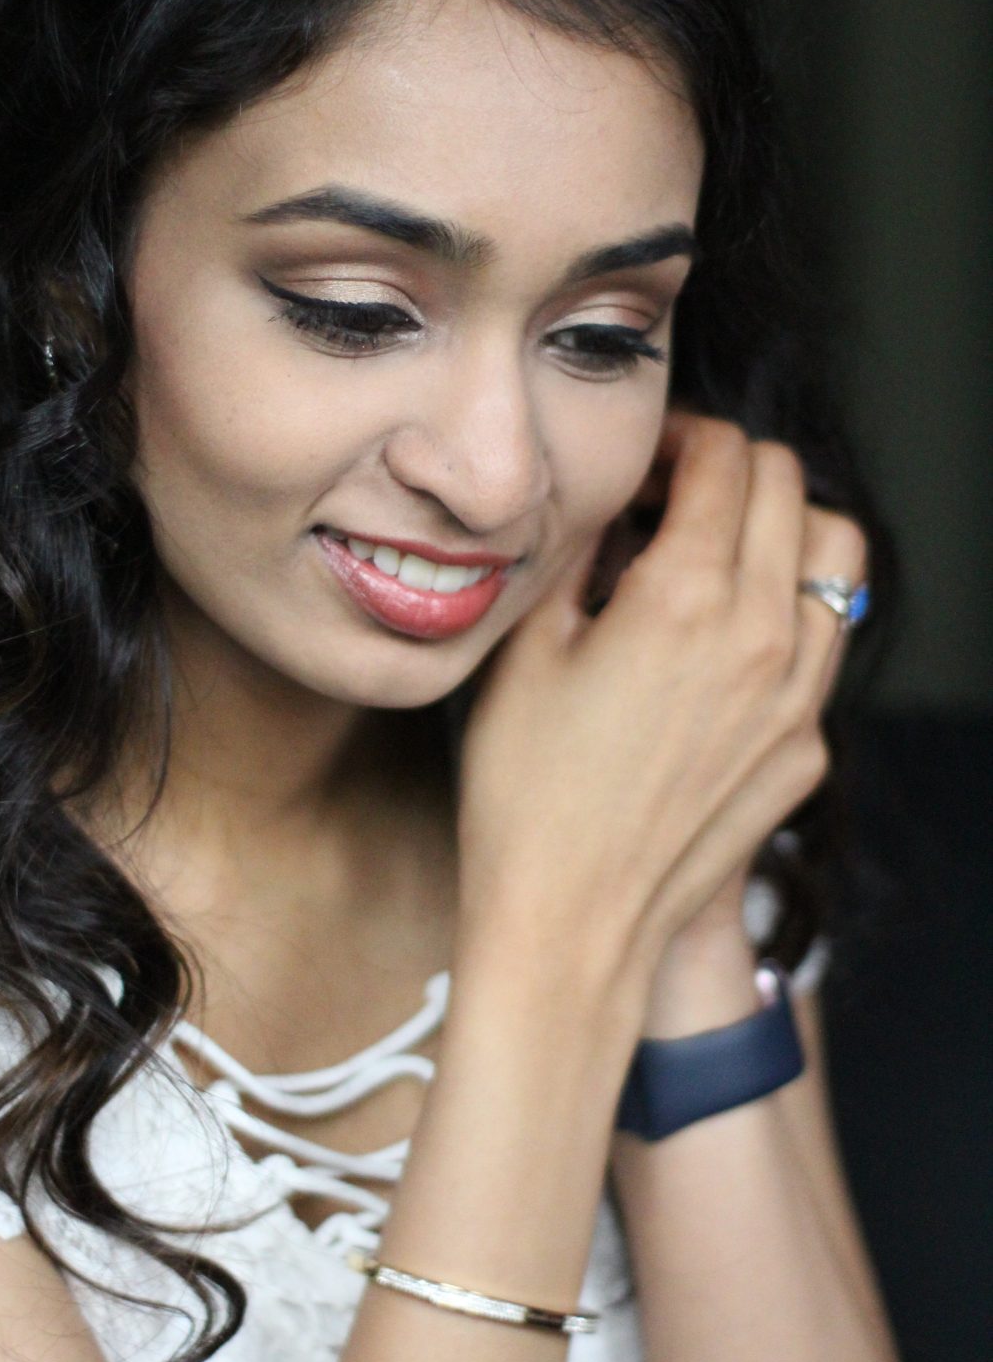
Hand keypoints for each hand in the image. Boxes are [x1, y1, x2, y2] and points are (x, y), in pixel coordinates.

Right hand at [454, 408, 867, 983]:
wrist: (570, 922)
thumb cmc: (525, 790)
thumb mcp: (527, 648)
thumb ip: (576, 553)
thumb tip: (607, 503)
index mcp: (689, 597)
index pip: (725, 459)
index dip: (678, 438)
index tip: (642, 463)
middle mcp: (764, 636)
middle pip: (792, 488)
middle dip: (732, 469)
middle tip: (672, 495)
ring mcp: (799, 699)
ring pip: (837, 559)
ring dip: (782, 530)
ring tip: (717, 555)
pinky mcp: (806, 750)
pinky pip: (822, 647)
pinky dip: (784, 614)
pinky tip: (718, 647)